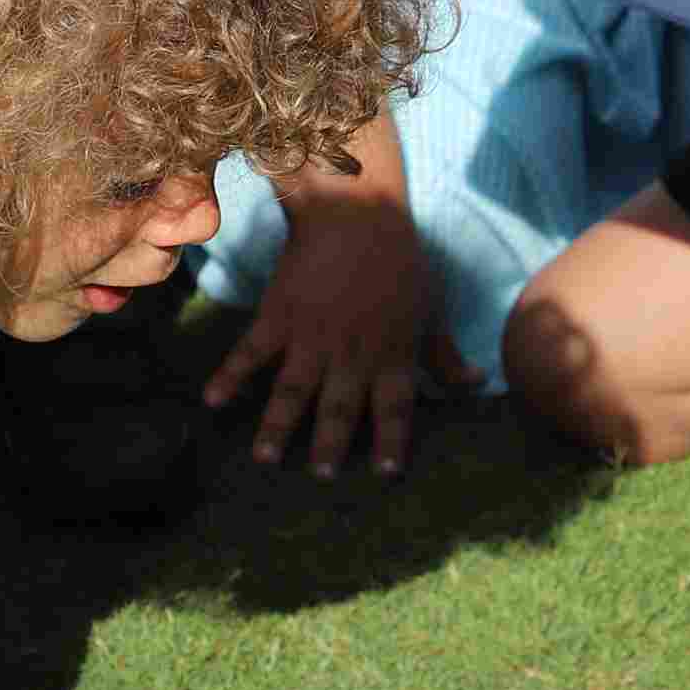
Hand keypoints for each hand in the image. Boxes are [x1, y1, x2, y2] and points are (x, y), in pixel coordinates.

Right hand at [206, 186, 432, 476]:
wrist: (355, 213)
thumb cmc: (400, 262)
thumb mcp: (430, 309)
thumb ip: (445, 355)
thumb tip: (476, 384)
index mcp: (392, 353)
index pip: (395, 408)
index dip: (391, 441)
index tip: (384, 473)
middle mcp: (352, 353)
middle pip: (339, 408)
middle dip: (330, 444)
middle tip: (320, 476)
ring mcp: (311, 336)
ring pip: (293, 391)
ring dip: (278, 426)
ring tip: (265, 460)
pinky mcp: (279, 316)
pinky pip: (251, 352)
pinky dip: (231, 376)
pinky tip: (213, 401)